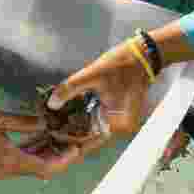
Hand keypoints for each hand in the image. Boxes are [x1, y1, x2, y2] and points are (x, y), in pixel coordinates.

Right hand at [0, 92, 81, 179]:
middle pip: (39, 170)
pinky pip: (17, 164)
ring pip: (28, 167)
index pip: (45, 168)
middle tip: (71, 144)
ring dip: (43, 155)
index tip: (76, 150)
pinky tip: (37, 140)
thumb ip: (25, 123)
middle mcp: (4, 170)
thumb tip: (46, 124)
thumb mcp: (0, 118)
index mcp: (9, 160)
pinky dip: (29, 154)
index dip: (63, 160)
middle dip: (57, 158)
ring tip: (58, 140)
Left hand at [46, 38, 188, 164]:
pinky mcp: (115, 110)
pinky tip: (68, 110)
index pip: (88, 138)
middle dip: (70, 131)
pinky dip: (83, 114)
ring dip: (75, 123)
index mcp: (117, 123)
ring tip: (55, 121)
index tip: (52, 136)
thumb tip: (52, 104)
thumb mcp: (92, 75)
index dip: (69, 138)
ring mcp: (119, 119)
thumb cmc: (121, 64)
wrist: (143, 54)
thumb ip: (70, 89)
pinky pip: (97, 117)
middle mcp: (120, 127)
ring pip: (92, 126)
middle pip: (90, 134)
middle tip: (49, 128)